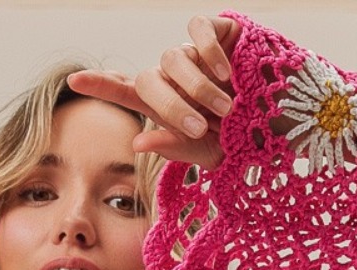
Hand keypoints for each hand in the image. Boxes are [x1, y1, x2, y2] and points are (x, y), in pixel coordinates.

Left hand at [65, 14, 241, 169]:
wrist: (282, 119)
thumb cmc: (242, 139)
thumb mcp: (208, 152)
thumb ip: (174, 147)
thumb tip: (137, 141)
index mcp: (165, 106)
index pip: (125, 92)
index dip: (100, 85)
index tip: (74, 81)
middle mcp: (173, 76)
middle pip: (149, 80)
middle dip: (171, 105)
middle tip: (200, 126)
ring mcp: (193, 53)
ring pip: (172, 58)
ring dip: (196, 87)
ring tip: (225, 108)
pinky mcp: (216, 31)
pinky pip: (197, 31)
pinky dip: (208, 52)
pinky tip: (226, 72)